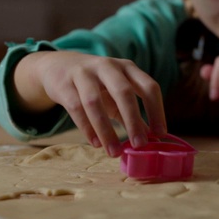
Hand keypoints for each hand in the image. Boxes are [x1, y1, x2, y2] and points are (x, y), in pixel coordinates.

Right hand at [15, 51, 166, 156]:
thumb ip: (131, 115)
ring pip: (95, 102)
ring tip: (114, 152)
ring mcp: (84, 73)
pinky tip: (96, 143)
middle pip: (123, 92)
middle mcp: (108, 66)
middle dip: (133, 120)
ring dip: (106, 130)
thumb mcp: (116, 94)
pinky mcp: (64, 84)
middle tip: (139, 145)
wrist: (58, 66)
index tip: (160, 134)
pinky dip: (86, 128)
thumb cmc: (96, 84)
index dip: (156, 110)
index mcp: (127, 68)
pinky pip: (76, 107)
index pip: (149, 87)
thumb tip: (151, 141)